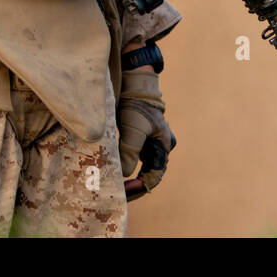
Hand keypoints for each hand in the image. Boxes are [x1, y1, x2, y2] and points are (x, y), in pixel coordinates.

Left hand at [118, 70, 174, 200]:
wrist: (134, 83)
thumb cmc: (137, 105)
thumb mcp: (134, 129)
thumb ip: (130, 151)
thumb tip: (124, 174)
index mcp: (163, 145)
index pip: (154, 175)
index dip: (141, 186)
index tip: (125, 191)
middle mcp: (158, 146)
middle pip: (149, 173)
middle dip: (134, 185)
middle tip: (118, 193)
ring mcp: (149, 142)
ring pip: (141, 167)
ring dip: (129, 177)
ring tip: (114, 185)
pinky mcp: (138, 137)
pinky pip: (133, 157)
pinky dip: (124, 166)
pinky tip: (113, 170)